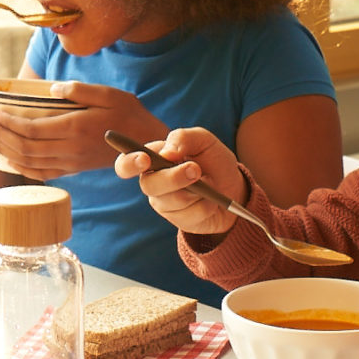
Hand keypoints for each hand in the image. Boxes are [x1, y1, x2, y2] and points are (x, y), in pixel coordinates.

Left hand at [0, 82, 164, 180]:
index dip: (8, 123)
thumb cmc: (127, 113)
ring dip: (7, 152)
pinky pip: (42, 173)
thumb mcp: (108, 93)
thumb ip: (79, 90)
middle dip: (1, 137)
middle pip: (25, 147)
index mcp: (74, 128)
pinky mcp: (74, 169)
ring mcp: (71, 162)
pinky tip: (11, 159)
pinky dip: (23, 168)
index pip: (31, 129)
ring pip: (30, 162)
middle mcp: (70, 149)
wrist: (145, 142)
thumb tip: (52, 89)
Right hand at [112, 126, 246, 235]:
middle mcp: (152, 182)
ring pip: (171, 201)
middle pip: (149, 185)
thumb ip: (182, 138)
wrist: (233, 186)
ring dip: (195, 192)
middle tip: (195, 169)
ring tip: (211, 184)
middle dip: (173, 178)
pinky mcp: (178, 219)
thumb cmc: (212, 160)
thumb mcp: (203, 140)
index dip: (129, 163)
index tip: (145, 159)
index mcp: (151, 159)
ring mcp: (164, 203)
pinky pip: (188, 215)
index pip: (125, 164)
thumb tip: (167, 153)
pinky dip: (206, 206)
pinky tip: (212, 201)